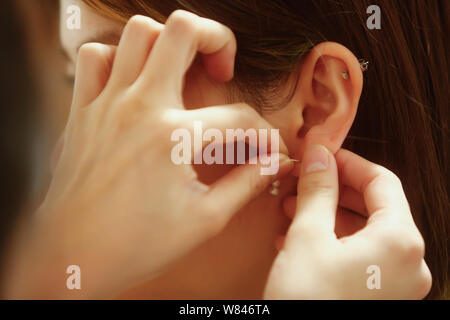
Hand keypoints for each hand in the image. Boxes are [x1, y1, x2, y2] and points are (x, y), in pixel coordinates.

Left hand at [7, 12, 291, 297]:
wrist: (73, 258)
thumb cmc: (137, 245)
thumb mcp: (205, 220)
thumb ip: (246, 184)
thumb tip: (273, 163)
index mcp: (173, 137)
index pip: (239, 118)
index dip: (264, 133)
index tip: (267, 148)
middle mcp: (139, 108)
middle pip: (182, 31)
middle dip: (217, 38)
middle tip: (223, 68)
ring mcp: (107, 104)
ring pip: (136, 33)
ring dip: (167, 42)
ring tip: (181, 70)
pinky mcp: (84, 111)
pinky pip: (95, 58)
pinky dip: (118, 58)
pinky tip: (135, 83)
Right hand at [264, 145, 431, 298]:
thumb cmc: (308, 301)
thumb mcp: (308, 236)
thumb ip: (317, 189)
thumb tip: (319, 154)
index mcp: (400, 241)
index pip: (381, 181)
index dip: (347, 162)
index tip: (321, 155)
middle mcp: (408, 263)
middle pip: (374, 207)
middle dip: (333, 189)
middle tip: (302, 180)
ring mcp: (396, 284)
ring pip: (363, 232)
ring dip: (327, 214)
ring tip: (292, 208)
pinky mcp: (378, 296)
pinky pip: (359, 256)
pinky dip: (331, 240)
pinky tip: (298, 237)